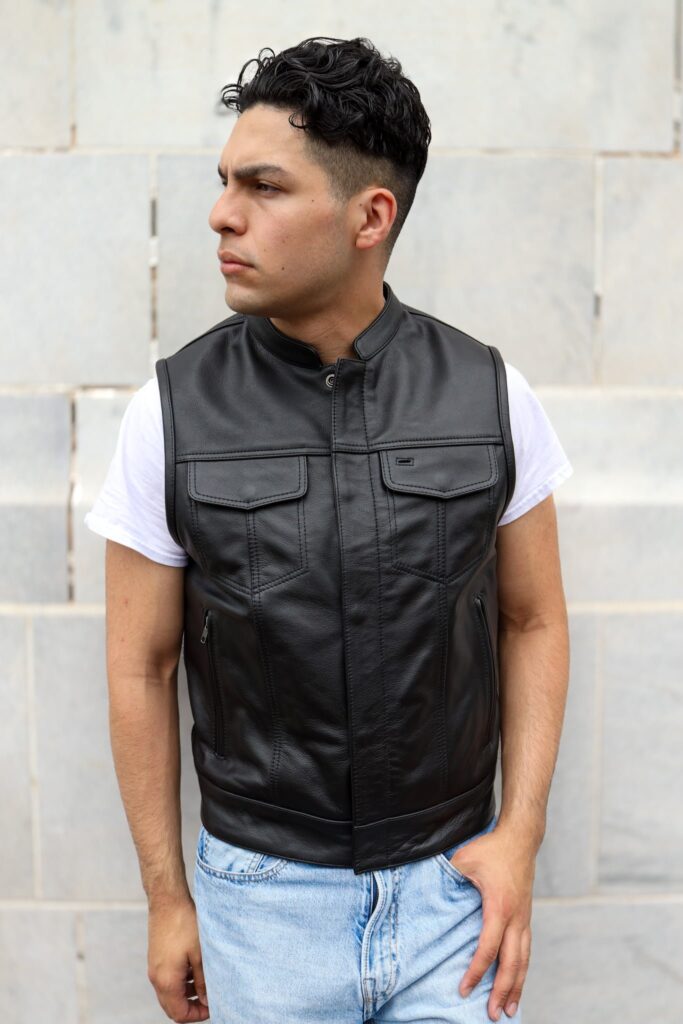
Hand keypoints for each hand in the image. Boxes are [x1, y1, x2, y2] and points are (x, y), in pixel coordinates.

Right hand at [147, 896, 209, 1021]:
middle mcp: (156, 978)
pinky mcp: (156, 958)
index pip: (179, 1014)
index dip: (197, 1015)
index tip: (213, 1007)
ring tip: (205, 985)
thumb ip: (203, 981)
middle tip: (210, 1000)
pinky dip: (181, 982)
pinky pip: (167, 980)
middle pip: (172, 1007)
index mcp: (166, 981)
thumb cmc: (184, 924)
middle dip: (191, 1008)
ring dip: (186, 995)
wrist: (167, 900)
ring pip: (169, 994)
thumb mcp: (200, 954)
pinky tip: (195, 971)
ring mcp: (154, 968)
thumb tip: (206, 1000)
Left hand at [451, 822, 534, 1020]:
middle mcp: (516, 918)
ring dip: (517, 987)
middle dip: (502, 991)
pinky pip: (526, 951)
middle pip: (511, 963)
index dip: (476, 971)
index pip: (488, 947)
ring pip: (523, 960)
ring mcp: (524, 919)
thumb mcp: (465, 859)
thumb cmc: (491, 849)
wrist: (521, 839)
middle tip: (493, 1015)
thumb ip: (448, 877)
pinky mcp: (527, 917)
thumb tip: (426, 889)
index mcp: (499, 907)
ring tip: (510, 1010)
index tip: (464, 989)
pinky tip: (517, 984)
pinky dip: (522, 971)